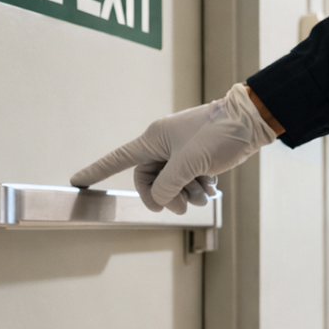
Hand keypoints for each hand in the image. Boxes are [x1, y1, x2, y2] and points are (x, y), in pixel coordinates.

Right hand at [69, 84, 277, 213]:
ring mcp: (181, 150)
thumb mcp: (188, 164)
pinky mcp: (197, 155)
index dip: (96, 171)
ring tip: (205, 194)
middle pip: (150, 180)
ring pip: (172, 182)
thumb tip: (158, 198)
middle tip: (181, 207)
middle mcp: (164, 144)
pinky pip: (187, 179)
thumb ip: (167, 185)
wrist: (251, 122)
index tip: (77, 181)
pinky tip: (212, 185)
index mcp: (153, 139)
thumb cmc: (219, 134)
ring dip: (187, 193)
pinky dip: (198, 186)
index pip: (117, 159)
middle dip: (165, 195)